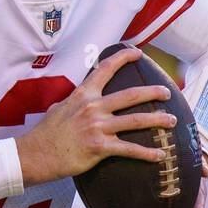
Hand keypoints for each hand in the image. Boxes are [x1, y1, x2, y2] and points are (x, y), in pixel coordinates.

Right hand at [17, 47, 177, 185]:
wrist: (35, 154)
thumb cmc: (46, 134)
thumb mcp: (58, 109)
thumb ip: (73, 102)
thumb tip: (76, 100)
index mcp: (83, 95)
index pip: (105, 69)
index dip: (124, 58)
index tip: (138, 53)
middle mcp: (93, 107)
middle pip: (131, 95)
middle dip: (153, 92)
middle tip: (167, 92)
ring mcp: (97, 127)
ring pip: (136, 121)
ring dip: (158, 120)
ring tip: (171, 120)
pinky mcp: (100, 147)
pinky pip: (129, 149)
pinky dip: (147, 153)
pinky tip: (159, 155)